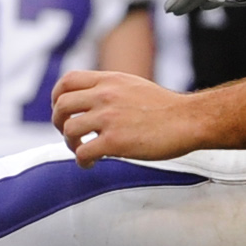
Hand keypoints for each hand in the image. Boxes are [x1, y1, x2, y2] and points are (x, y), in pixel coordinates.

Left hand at [51, 71, 202, 164]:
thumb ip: (110, 89)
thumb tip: (91, 101)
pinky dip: (81, 161)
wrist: (189, 120)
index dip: (57, 98)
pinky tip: (90, 164)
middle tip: (70, 135)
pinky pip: (83, 152)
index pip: (67, 81)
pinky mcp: (115, 141)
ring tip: (82, 150)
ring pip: (69, 129)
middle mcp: (105, 95)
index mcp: (109, 81)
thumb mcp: (133, 86)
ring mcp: (109, 118)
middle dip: (58, 122)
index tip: (62, 111)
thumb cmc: (165, 108)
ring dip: (70, 144)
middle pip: (62, 106)